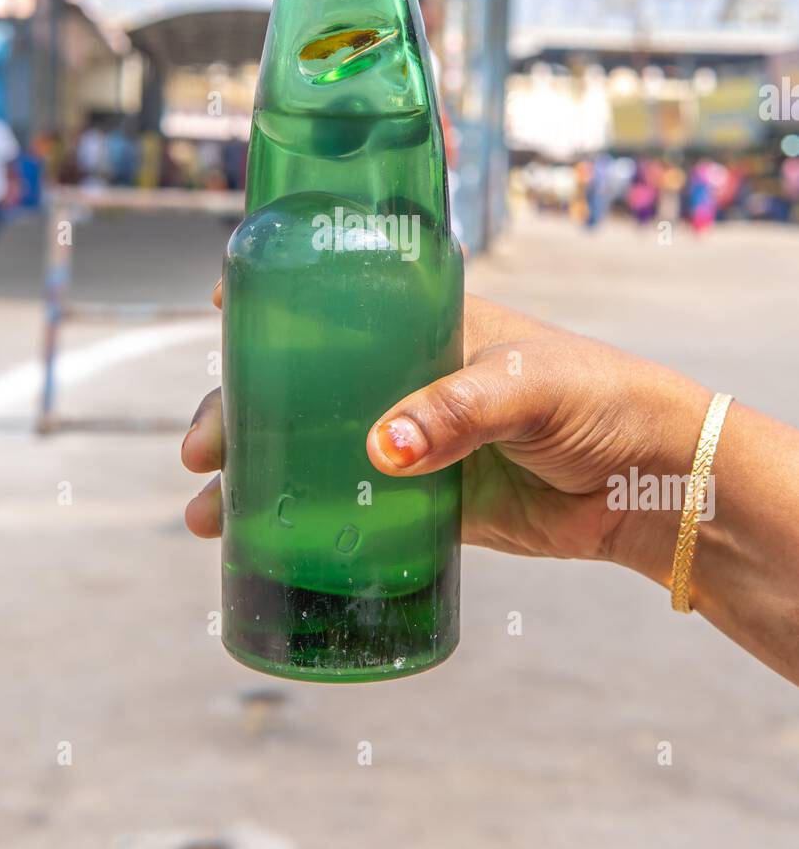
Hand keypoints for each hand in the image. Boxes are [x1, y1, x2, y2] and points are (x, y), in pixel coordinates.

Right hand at [182, 285, 709, 570]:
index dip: (272, 310)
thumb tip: (380, 449)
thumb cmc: (598, 400)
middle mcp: (402, 378)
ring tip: (206, 515)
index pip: (334, 304)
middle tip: (199, 451)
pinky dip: (302, 524)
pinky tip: (255, 545)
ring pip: (311, 451)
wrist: (648, 482)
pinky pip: (349, 509)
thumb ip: (457, 410)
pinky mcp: (423, 501)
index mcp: (422, 325)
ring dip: (255, 476)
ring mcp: (409, 441)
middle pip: (299, 387)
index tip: (217, 314)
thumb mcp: (528, 386)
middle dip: (239, 413)